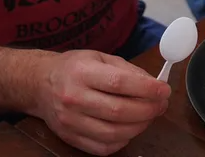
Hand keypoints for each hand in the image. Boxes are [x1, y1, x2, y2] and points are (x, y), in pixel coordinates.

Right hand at [36, 50, 170, 155]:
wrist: (40, 84)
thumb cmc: (73, 68)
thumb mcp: (99, 57)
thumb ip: (127, 70)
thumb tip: (154, 85)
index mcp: (82, 72)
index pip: (120, 83)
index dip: (147, 89)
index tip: (163, 90)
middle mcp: (74, 97)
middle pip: (119, 111)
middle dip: (148, 110)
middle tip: (160, 104)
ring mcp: (71, 121)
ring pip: (114, 133)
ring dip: (139, 127)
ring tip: (148, 116)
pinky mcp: (70, 137)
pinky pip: (103, 148)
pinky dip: (122, 141)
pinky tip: (128, 128)